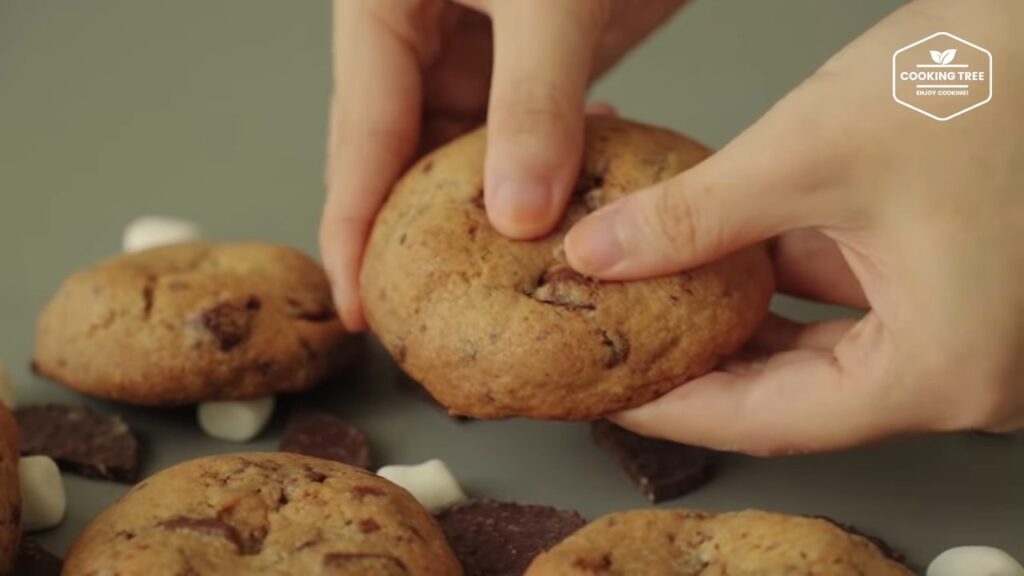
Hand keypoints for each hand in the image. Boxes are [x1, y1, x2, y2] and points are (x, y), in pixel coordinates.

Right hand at [320, 0, 685, 329]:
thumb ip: (531, 105)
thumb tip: (517, 216)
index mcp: (381, 11)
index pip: (358, 142)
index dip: (354, 232)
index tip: (357, 308)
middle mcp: (421, 34)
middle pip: (403, 155)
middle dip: (417, 234)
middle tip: (429, 315)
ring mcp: (480, 45)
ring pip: (471, 149)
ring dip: (493, 208)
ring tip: (506, 280)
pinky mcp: (537, 50)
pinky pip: (528, 128)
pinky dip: (547, 168)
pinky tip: (570, 201)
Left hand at [565, 0, 1023, 454]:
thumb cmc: (991, 81)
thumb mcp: (811, 155)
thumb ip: (694, 217)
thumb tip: (603, 252)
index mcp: (942, 370)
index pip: (773, 421)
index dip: (676, 409)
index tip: (614, 394)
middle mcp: (965, 372)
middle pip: (797, 395)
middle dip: (704, 367)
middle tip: (628, 353)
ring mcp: (966, 332)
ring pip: (821, 351)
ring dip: (740, 324)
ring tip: (659, 308)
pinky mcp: (958, 288)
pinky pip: (853, 307)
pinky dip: (787, 288)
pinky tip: (726, 262)